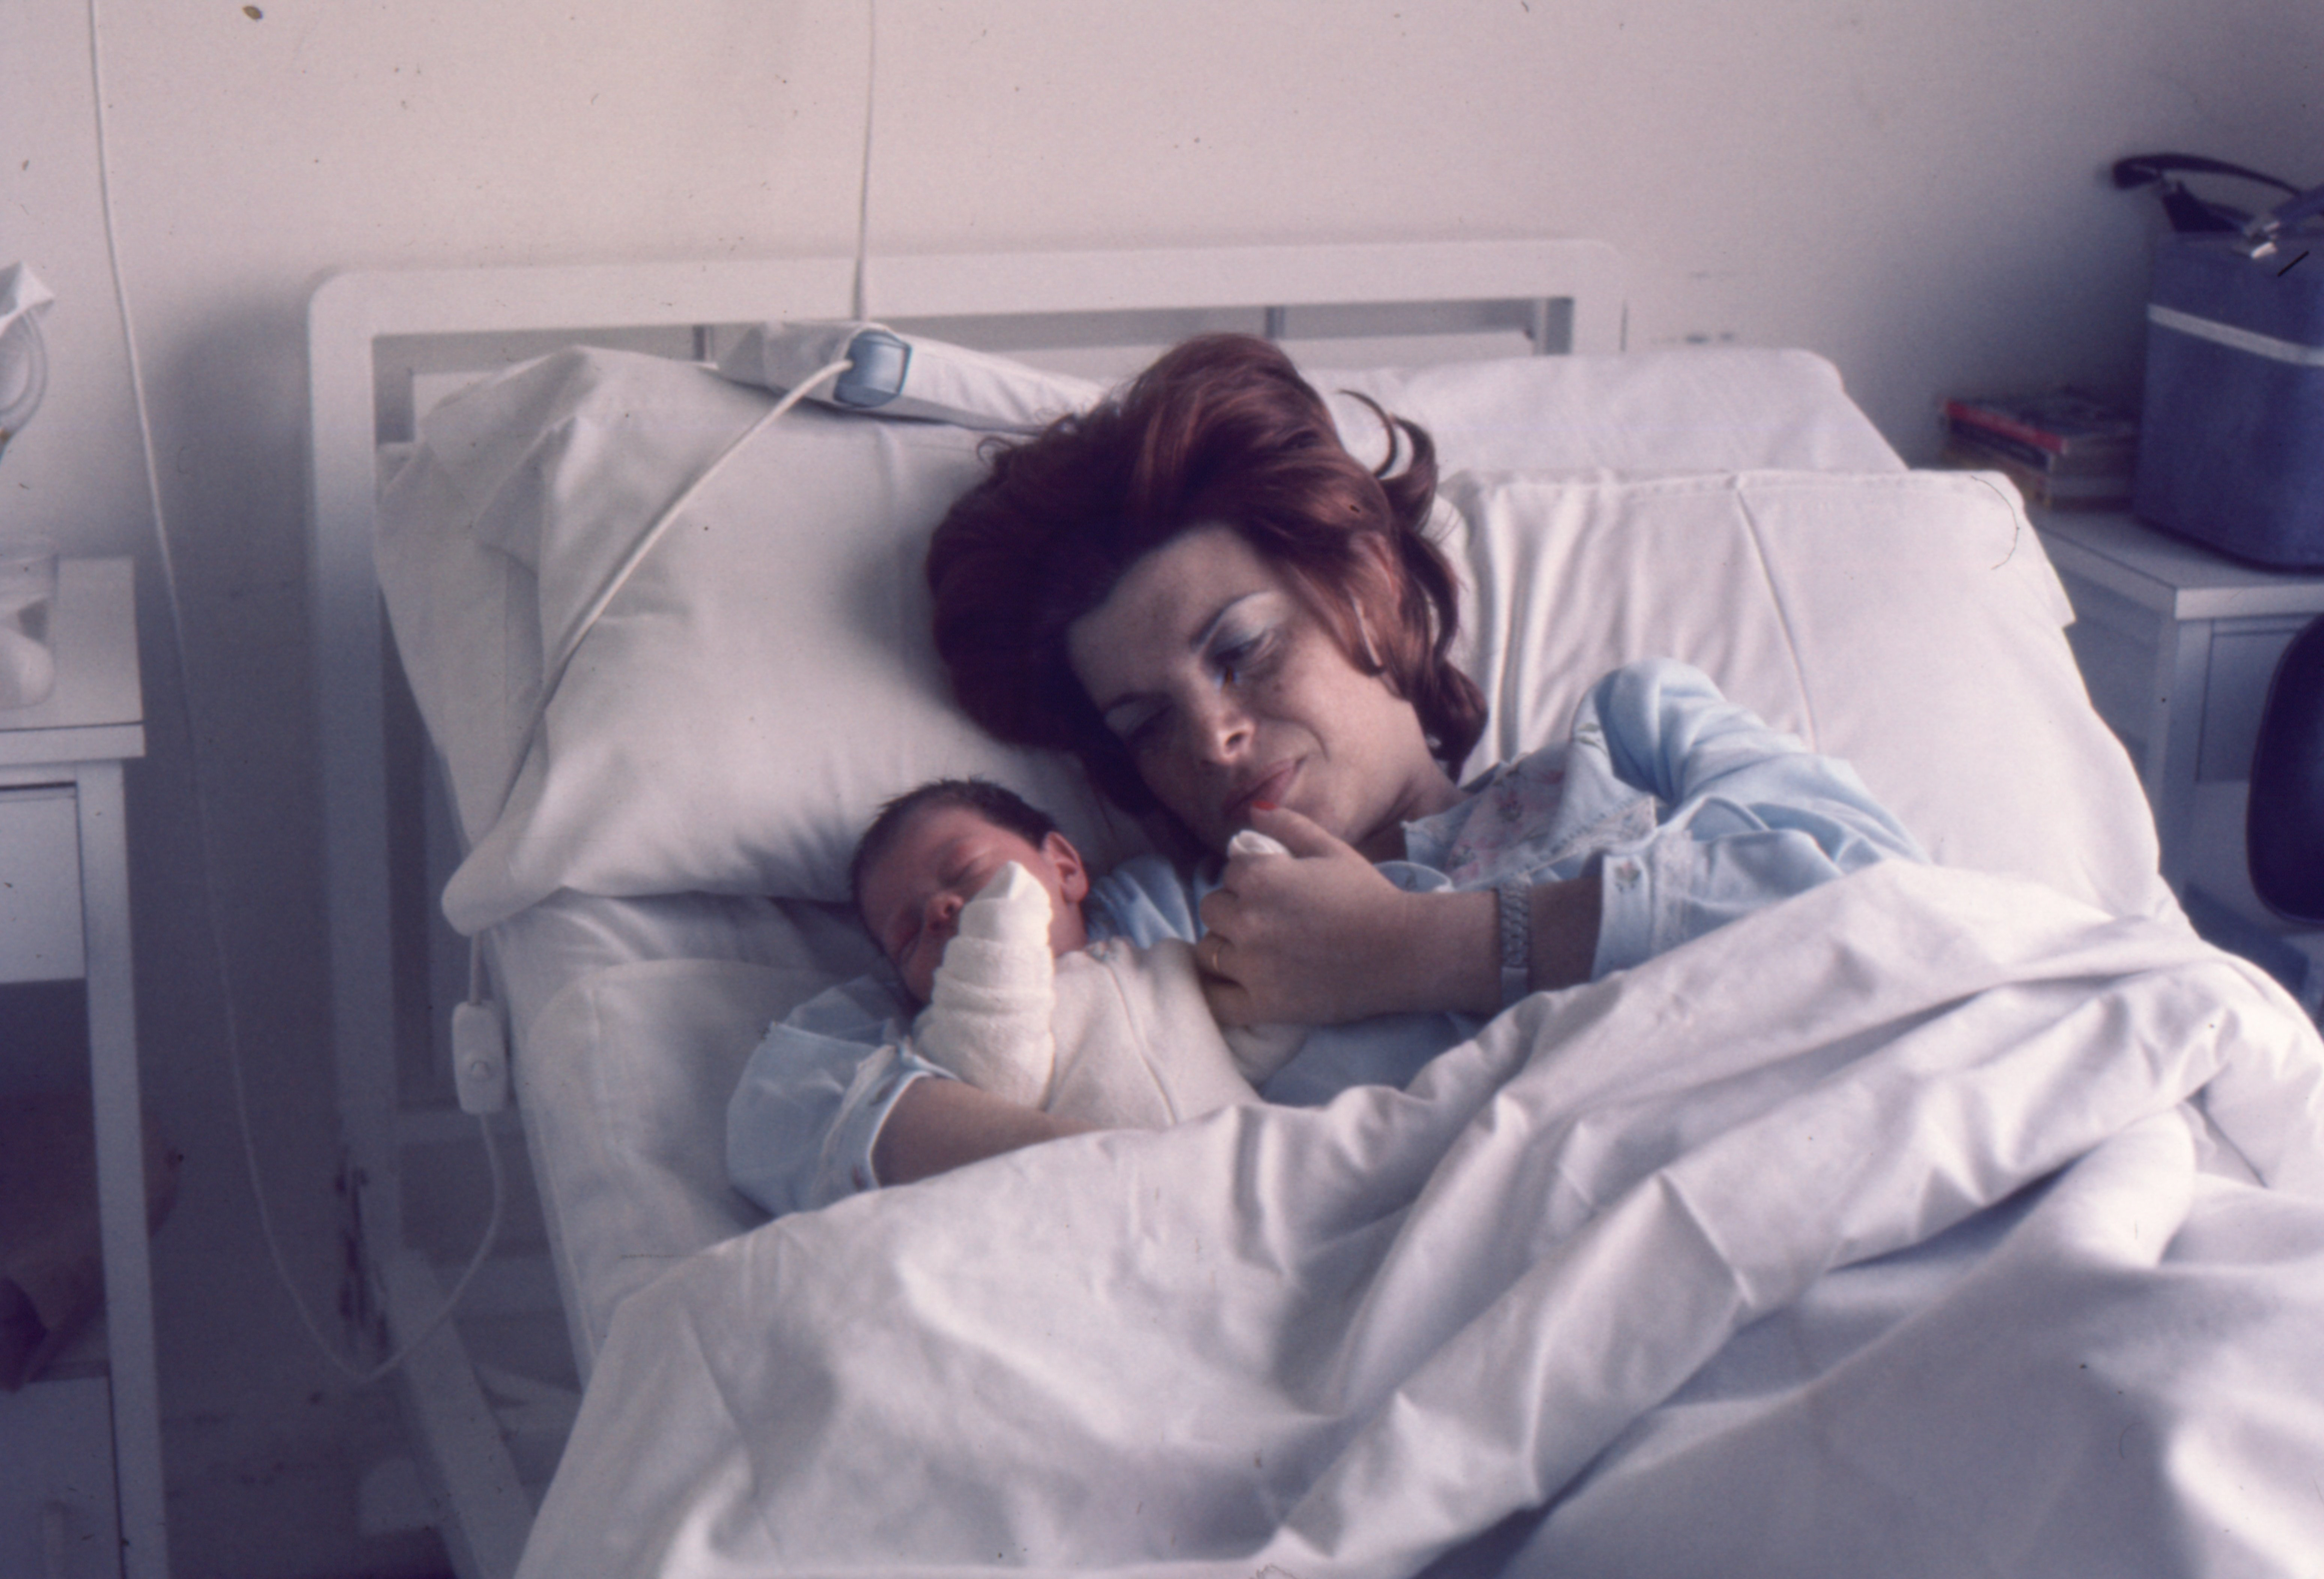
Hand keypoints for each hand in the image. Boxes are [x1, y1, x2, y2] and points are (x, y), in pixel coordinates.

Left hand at [1196, 805, 1493, 1025]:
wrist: (1402, 951)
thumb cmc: (1369, 895)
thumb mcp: (1331, 849)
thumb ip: (1288, 825)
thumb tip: (1254, 810)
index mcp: (1259, 877)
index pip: (1229, 873)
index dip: (1250, 881)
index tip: (1276, 892)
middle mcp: (1246, 919)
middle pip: (1212, 910)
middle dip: (1234, 912)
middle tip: (1267, 922)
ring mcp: (1251, 965)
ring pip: (1209, 952)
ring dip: (1226, 949)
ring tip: (1257, 952)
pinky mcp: (1262, 1004)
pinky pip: (1216, 1001)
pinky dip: (1218, 993)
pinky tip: (1234, 985)